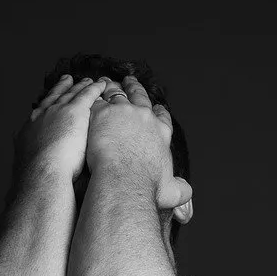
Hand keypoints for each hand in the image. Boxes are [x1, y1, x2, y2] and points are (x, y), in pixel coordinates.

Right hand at [13, 75, 108, 182]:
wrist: (42, 175)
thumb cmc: (38, 179)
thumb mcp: (30, 166)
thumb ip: (36, 162)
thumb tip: (36, 171)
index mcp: (29, 129)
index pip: (40, 111)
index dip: (47, 103)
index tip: (51, 98)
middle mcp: (41, 116)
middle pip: (54, 97)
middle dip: (61, 88)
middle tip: (67, 79)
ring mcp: (57, 112)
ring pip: (71, 94)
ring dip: (80, 86)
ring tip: (88, 80)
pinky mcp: (74, 111)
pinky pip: (86, 95)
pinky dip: (94, 88)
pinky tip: (101, 84)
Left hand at [86, 75, 192, 211]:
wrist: (125, 179)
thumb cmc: (148, 185)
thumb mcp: (172, 190)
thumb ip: (181, 189)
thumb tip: (186, 192)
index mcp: (161, 132)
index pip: (162, 117)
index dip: (158, 111)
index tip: (155, 108)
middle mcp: (145, 117)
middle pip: (140, 97)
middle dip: (135, 88)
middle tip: (130, 82)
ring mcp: (124, 112)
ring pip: (117, 94)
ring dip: (112, 88)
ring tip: (107, 83)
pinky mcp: (103, 113)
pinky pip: (97, 100)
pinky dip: (94, 97)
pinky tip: (89, 96)